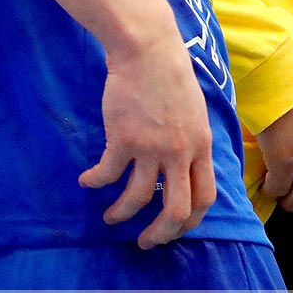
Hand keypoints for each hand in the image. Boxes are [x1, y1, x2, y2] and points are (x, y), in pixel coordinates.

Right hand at [79, 34, 216, 248]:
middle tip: (146, 242)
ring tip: (111, 217)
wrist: (148, 50)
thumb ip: (192, 141)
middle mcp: (180, 152)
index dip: (191, 220)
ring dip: (122, 213)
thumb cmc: (171, 76)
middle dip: (160, 234)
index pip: (205, 196)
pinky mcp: (123, 139)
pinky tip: (87, 181)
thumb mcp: (196, 112)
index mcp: (201, 145)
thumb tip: (186, 167)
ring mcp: (151, 147)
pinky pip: (107, 174)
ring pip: (138, 199)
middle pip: (176, 209)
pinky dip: (95, 182)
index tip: (176, 228)